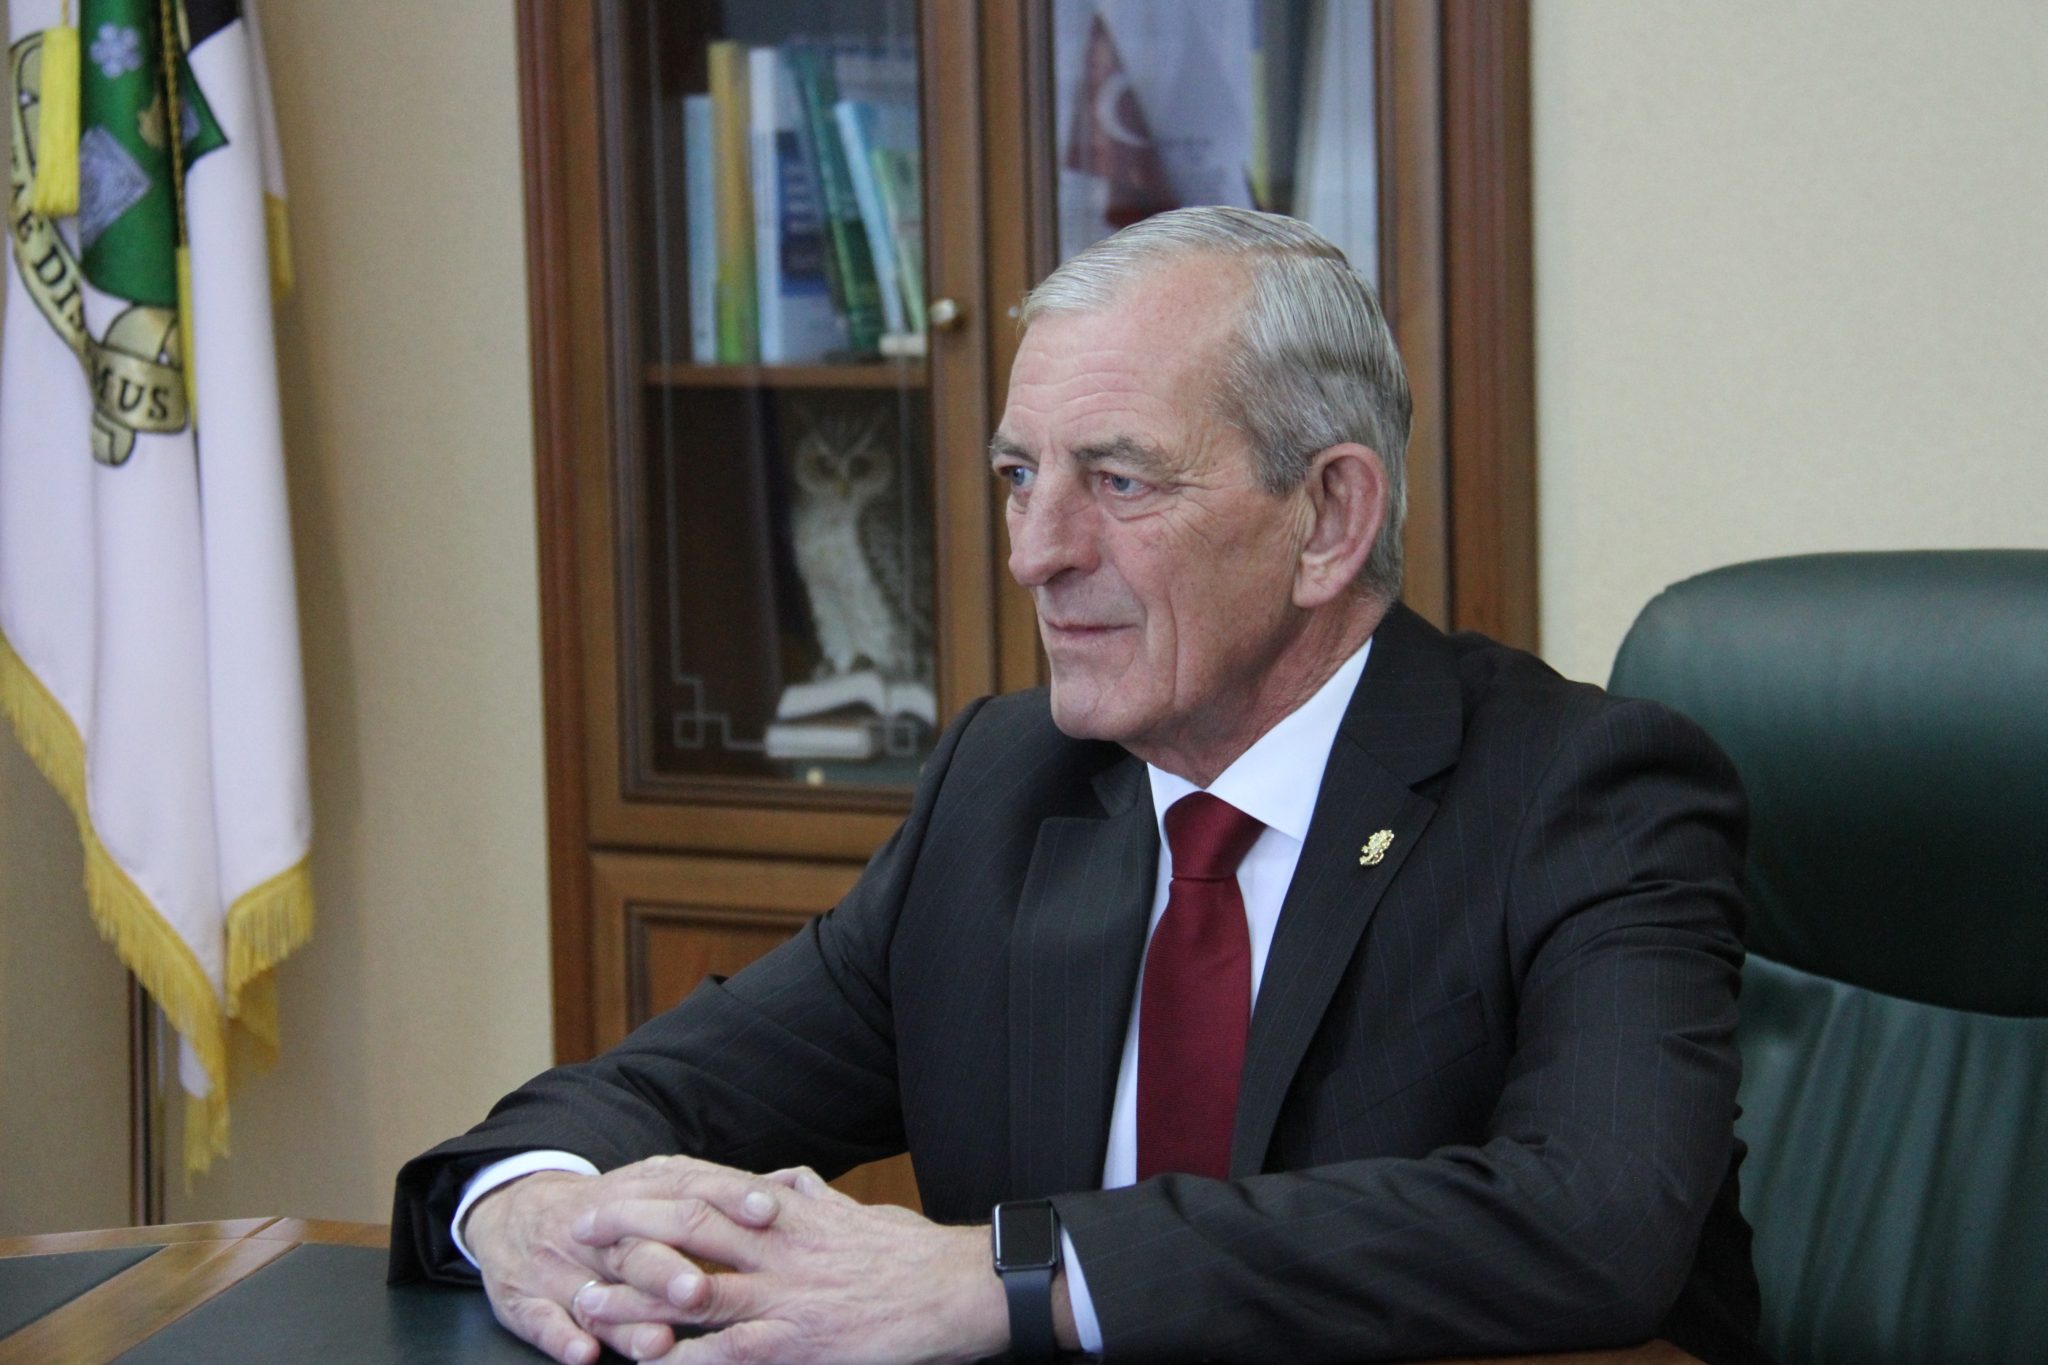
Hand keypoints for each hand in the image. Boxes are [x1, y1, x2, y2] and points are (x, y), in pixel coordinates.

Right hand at [462, 1155, 782, 1364]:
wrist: (517, 1216)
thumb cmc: (611, 1212)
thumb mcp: (655, 1190)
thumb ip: (711, 1197)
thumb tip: (784, 1194)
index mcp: (640, 1191)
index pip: (688, 1191)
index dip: (727, 1200)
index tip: (768, 1214)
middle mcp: (603, 1227)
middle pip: (639, 1244)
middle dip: (669, 1268)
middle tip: (702, 1291)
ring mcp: (561, 1264)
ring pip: (595, 1289)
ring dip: (626, 1315)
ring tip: (657, 1342)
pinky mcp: (525, 1298)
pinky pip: (542, 1320)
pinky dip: (562, 1337)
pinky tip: (584, 1354)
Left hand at [572, 1165, 1011, 1363]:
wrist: (957, 1288)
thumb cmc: (911, 1252)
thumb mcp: (856, 1212)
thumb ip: (814, 1197)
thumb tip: (788, 1180)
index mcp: (790, 1213)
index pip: (708, 1191)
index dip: (654, 1191)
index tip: (612, 1190)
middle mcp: (779, 1247)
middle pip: (687, 1230)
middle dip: (626, 1230)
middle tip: (577, 1232)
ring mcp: (786, 1296)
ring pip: (694, 1291)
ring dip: (634, 1299)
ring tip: (587, 1302)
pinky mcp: (800, 1342)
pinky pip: (728, 1354)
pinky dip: (684, 1361)